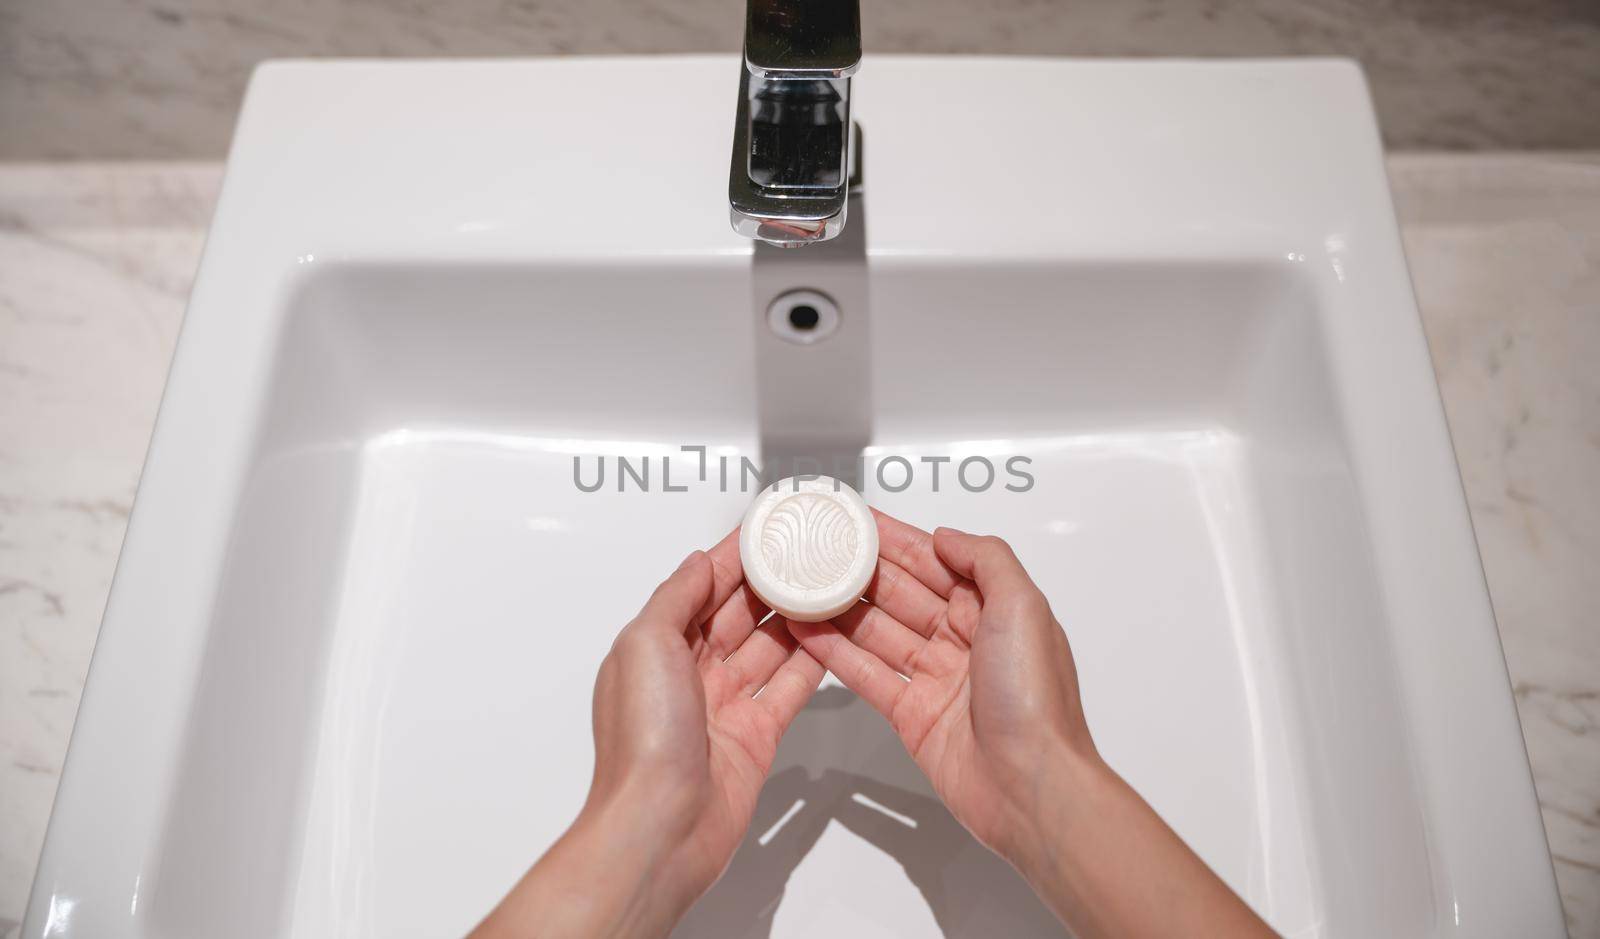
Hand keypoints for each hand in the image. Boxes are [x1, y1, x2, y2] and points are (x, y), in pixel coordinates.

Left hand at [471, 530, 824, 938]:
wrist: (662, 826)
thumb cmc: (642, 744)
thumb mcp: (645, 645)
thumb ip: (675, 598)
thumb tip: (698, 563)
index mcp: (656, 647)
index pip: (702, 587)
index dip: (733, 557)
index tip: (765, 531)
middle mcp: (690, 673)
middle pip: (738, 613)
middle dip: (772, 582)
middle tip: (809, 552)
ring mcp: (724, 705)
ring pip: (768, 647)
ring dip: (797, 616)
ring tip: (830, 584)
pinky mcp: (756, 736)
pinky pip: (789, 688)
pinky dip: (811, 661)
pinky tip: (832, 635)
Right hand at [786, 514, 1092, 857]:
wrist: (1030, 786)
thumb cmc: (1037, 699)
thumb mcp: (1023, 607)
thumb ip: (986, 560)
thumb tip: (945, 536)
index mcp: (993, 610)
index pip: (934, 562)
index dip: (895, 539)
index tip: (858, 520)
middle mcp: (964, 640)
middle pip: (901, 594)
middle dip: (860, 570)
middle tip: (817, 548)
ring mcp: (935, 678)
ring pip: (878, 632)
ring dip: (840, 608)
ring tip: (801, 584)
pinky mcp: (912, 715)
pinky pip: (867, 675)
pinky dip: (836, 654)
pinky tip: (808, 631)